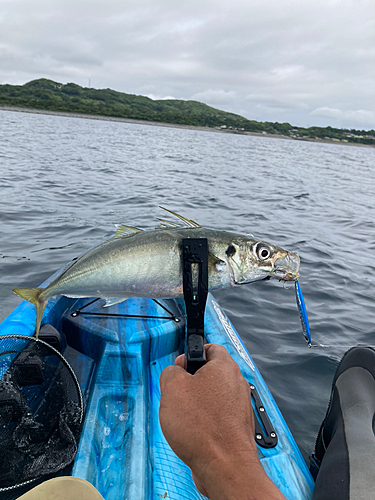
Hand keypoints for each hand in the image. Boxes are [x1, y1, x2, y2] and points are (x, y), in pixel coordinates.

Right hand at [159, 344, 285, 499]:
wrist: (224, 465)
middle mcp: (236, 384)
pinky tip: (193, 432)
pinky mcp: (236, 427)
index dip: (192, 353)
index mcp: (224, 367)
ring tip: (183, 416)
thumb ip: (170, 372)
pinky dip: (204, 421)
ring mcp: (238, 407)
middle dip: (190, 382)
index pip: (211, 347)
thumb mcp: (172, 387)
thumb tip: (172, 373)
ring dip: (196, 404)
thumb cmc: (204, 428)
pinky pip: (216, 416)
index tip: (180, 364)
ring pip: (212, 397)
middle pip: (210, 373)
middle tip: (177, 392)